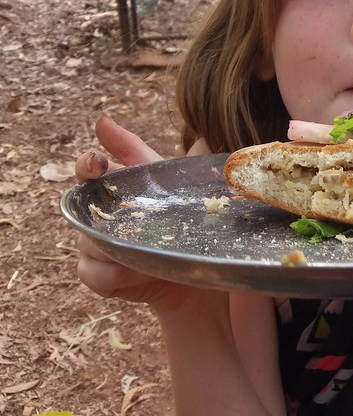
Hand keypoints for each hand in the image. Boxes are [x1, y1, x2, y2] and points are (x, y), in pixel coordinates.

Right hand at [75, 117, 211, 312]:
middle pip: (81, 207)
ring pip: (88, 243)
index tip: (98, 162)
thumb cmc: (187, 223)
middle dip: (94, 210)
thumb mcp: (188, 191)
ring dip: (119, 248)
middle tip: (119, 215)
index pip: (90, 168)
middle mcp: (100, 214)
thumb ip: (193, 163)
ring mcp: (95, 245)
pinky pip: (93, 274)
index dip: (88, 163)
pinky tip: (144, 272)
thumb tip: (208, 138)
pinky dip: (118, 274)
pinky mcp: (98, 276)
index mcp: (119, 187)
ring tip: (152, 252)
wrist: (192, 270)